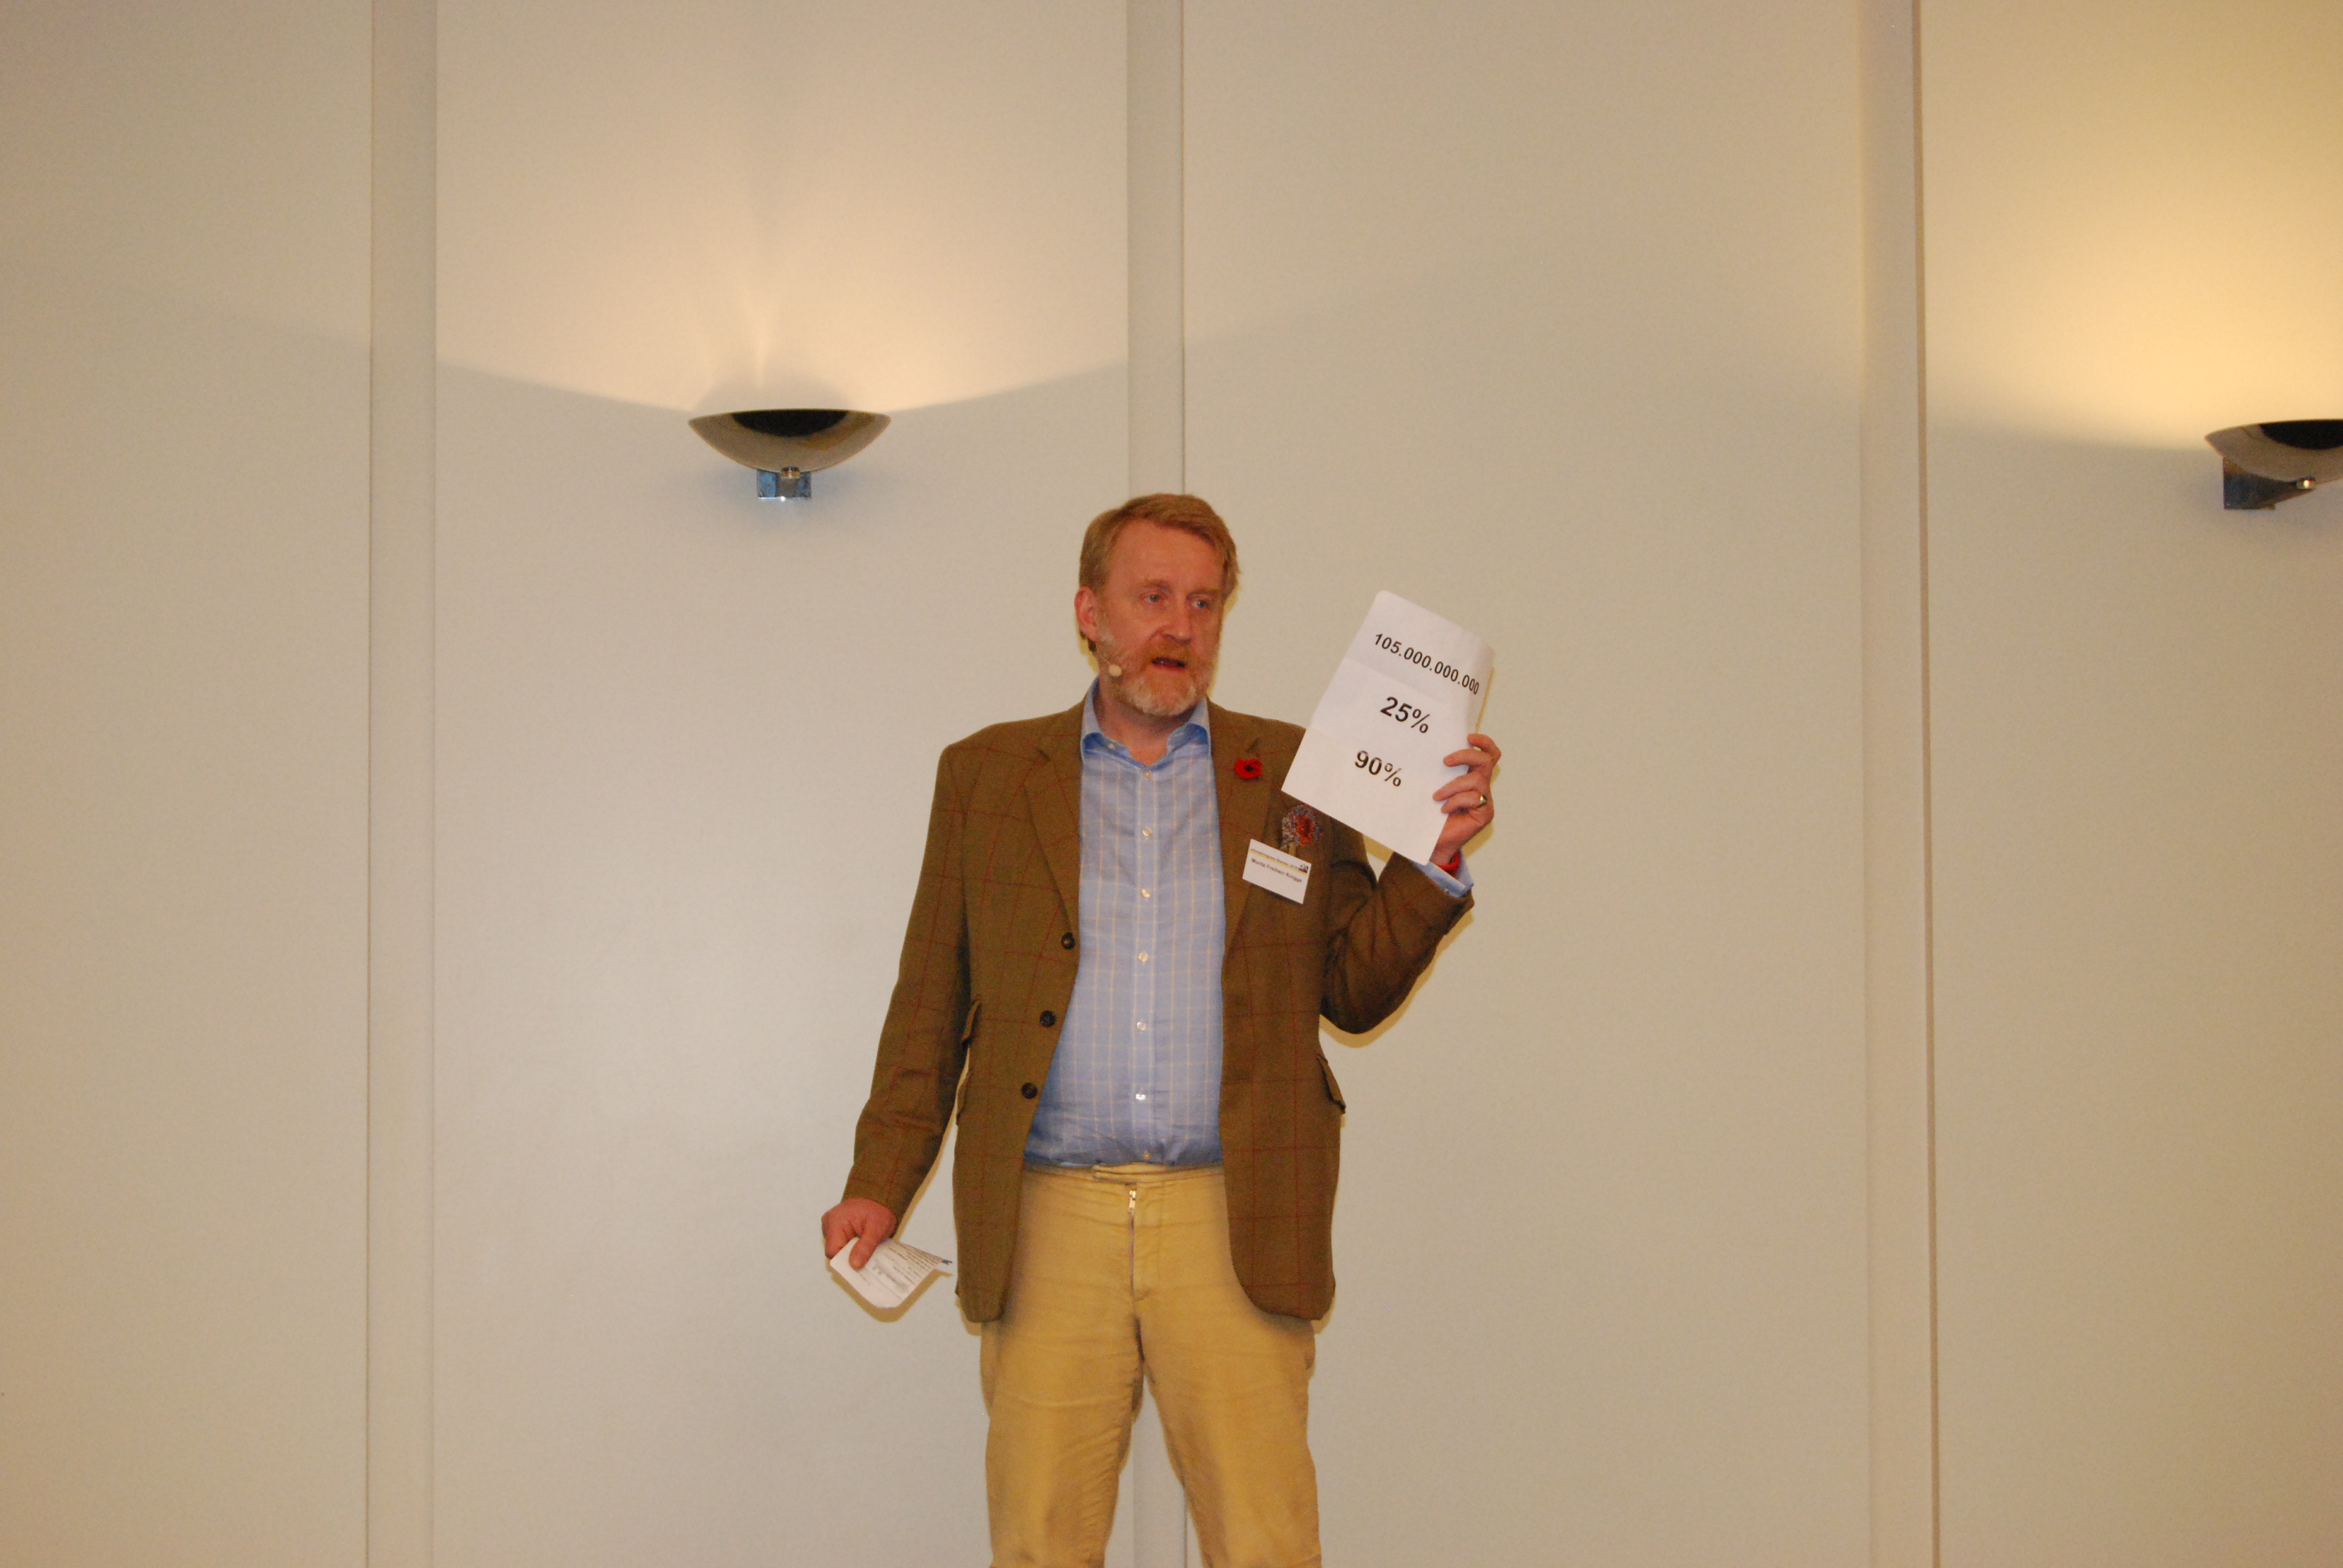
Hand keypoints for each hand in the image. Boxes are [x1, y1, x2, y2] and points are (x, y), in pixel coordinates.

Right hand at [821, 1197, 896, 1270]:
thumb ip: (865, 1247)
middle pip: (834, 1250)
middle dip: (849, 1256)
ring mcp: (831, 1226)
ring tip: (865, 1249)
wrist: (879, 1197)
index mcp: (835, 1221)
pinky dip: (850, 1247)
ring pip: (837, 1248)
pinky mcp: (836, 1229)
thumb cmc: (878, 1210)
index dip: (845, 1261)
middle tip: (865, 1258)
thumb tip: (854, 1265)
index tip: (859, 1264)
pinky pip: (840, 1243)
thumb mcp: (877, 1228)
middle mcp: (829, 1223)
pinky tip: (861, 1245)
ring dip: (850, 1251)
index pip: (832, 1251)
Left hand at [1429, 732, 1499, 866]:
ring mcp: (1485, 800)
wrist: (1434, 843)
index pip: (1489, 754)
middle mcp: (1482, 785)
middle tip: (1446, 761)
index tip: (1468, 736)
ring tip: (1436, 796)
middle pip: (1486, 760)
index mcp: (1473, 775)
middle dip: (1466, 756)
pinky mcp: (1484, 814)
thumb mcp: (1436, 787)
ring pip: (1476, 780)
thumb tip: (1430, 751)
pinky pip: (1472, 798)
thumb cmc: (1433, 815)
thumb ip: (1441, 773)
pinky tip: (1443, 810)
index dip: (1484, 742)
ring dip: (1453, 785)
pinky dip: (1455, 801)